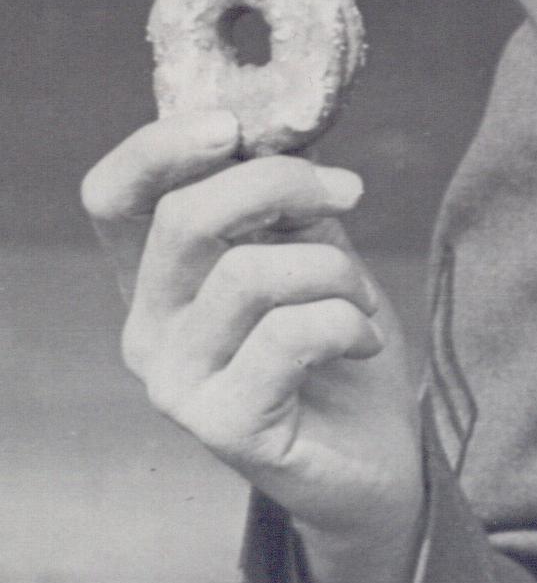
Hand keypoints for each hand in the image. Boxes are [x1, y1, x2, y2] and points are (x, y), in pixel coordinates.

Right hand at [83, 111, 426, 582]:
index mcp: (158, 279)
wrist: (377, 457)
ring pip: (249, 274)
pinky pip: (290, 335)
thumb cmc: (337, 347)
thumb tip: (272, 128)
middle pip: (185, 218)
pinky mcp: (222, 427)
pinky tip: (363, 342)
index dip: (160, 147)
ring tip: (361, 300)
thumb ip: (281, 201)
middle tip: (350, 193)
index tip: (235, 124)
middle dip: (283, 184)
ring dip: (333, 269)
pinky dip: (347, 322)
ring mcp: (176, 384)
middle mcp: (148, 330)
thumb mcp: (310, 252)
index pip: (112, 198)